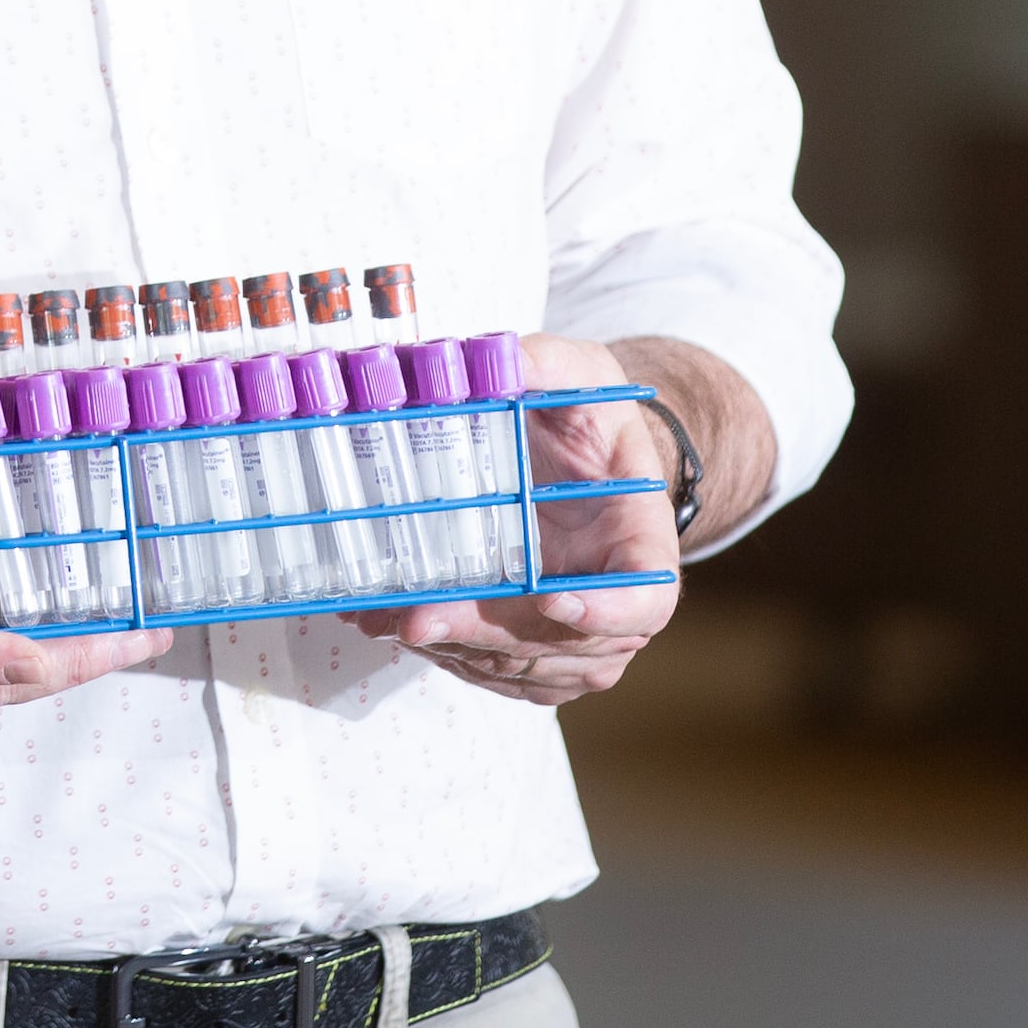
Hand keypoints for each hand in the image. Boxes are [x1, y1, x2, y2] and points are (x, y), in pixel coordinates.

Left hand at [340, 333, 683, 705]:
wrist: (585, 466)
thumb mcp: (585, 377)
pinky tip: (392, 626)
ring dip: (449, 647)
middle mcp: (618, 608)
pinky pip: (493, 671)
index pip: (644, 599)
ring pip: (514, 664)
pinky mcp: (537, 656)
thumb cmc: (593, 423)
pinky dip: (443, 654)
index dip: (604, 611)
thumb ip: (551, 366)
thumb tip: (503, 356)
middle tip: (417, 618)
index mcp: (644, 546)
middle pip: (557, 642)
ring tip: (383, 619)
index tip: (552, 599)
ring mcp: (579, 642)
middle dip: (482, 632)